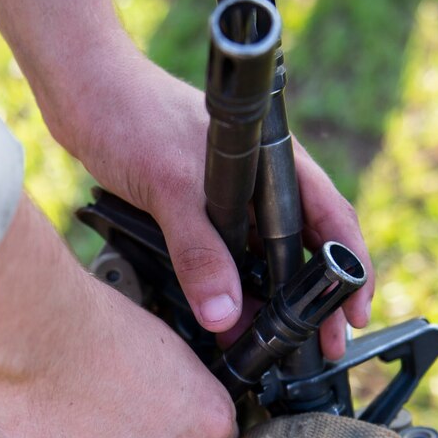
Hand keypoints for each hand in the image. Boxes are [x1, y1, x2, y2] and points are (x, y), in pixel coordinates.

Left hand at [0, 0, 373, 358]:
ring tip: (275, 342)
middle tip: (323, 346)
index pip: (330, 219)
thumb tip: (224, 314)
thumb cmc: (133, 116)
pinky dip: (230, 284)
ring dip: (269, 297)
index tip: (354, 313)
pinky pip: (225, 253)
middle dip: (315, 298)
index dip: (350, 268)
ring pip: (262, 254)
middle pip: (303, 245)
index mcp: (274, 162)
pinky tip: (227, 314)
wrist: (83, 91)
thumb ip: (198, 251)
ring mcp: (229, 194)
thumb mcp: (171, 189)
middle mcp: (260, 179)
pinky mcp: (196, 205)